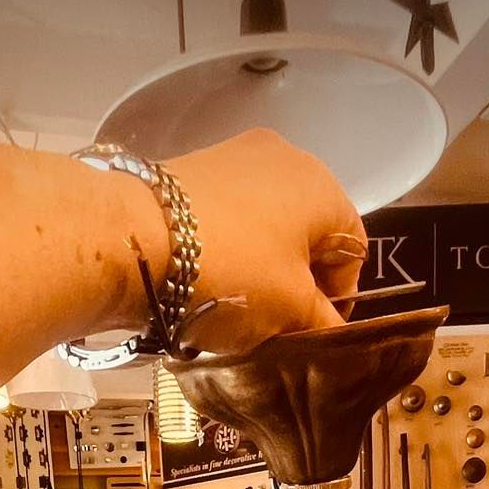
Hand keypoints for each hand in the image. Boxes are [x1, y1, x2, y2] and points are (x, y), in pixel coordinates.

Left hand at [162, 131, 366, 352]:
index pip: (352, 249)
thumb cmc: (232, 273)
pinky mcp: (196, 166)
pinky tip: (207, 275)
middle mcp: (287, 157)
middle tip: (275, 322)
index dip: (337, 297)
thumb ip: (323, 324)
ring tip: (236, 302)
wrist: (136, 239)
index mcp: (323, 186)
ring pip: (268, 223)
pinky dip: (230, 245)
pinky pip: (231, 214)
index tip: (311, 329)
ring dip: (263, 264)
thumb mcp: (289, 311)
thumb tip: (335, 332)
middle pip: (309, 233)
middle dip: (298, 280)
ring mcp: (237, 156)